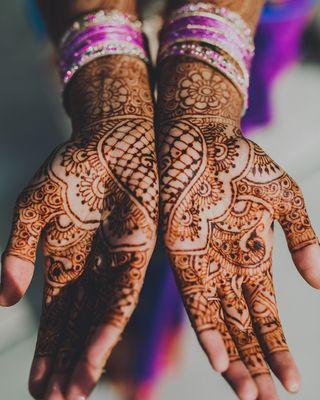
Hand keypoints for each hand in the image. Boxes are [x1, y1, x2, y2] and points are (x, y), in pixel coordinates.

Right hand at [0, 56, 157, 398]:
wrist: (111, 137)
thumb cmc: (70, 168)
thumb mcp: (34, 207)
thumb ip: (18, 250)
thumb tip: (5, 298)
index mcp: (64, 260)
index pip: (55, 316)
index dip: (47, 351)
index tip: (36, 388)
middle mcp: (92, 268)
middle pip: (78, 324)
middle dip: (66, 363)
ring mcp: (116, 260)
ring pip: (102, 315)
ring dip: (87, 351)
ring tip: (76, 389)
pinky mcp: (138, 246)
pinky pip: (125, 287)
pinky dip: (110, 318)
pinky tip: (99, 347)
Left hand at [157, 59, 319, 399]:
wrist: (205, 138)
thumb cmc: (245, 163)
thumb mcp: (285, 199)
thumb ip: (303, 238)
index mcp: (254, 257)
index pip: (267, 315)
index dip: (279, 348)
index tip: (293, 382)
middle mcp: (227, 268)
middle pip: (242, 327)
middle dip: (254, 364)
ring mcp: (204, 262)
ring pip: (219, 320)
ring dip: (232, 357)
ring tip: (246, 391)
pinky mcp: (181, 251)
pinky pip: (193, 296)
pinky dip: (207, 327)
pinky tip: (218, 356)